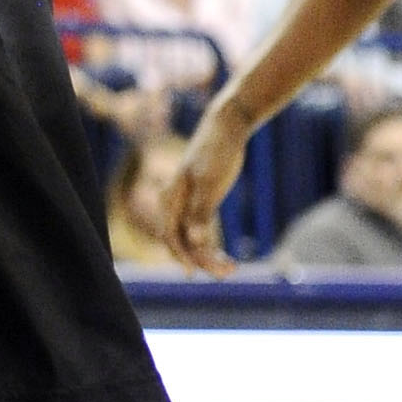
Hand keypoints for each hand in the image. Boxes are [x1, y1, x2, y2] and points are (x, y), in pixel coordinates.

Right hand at [165, 98, 247, 271]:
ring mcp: (189, 203)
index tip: (195, 274)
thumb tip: (195, 241)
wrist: (227, 127)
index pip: (171, 234)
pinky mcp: (202, 202)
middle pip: (182, 240)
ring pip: (193, 239)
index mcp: (172, 196)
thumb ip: (201, 211)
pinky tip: (227, 257)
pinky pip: (202, 231)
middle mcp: (176, 203)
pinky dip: (212, 245)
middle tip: (226, 274)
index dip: (182, 256)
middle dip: (201, 260)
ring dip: (209, 256)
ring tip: (231, 270)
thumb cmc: (216, 151)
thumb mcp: (209, 181)